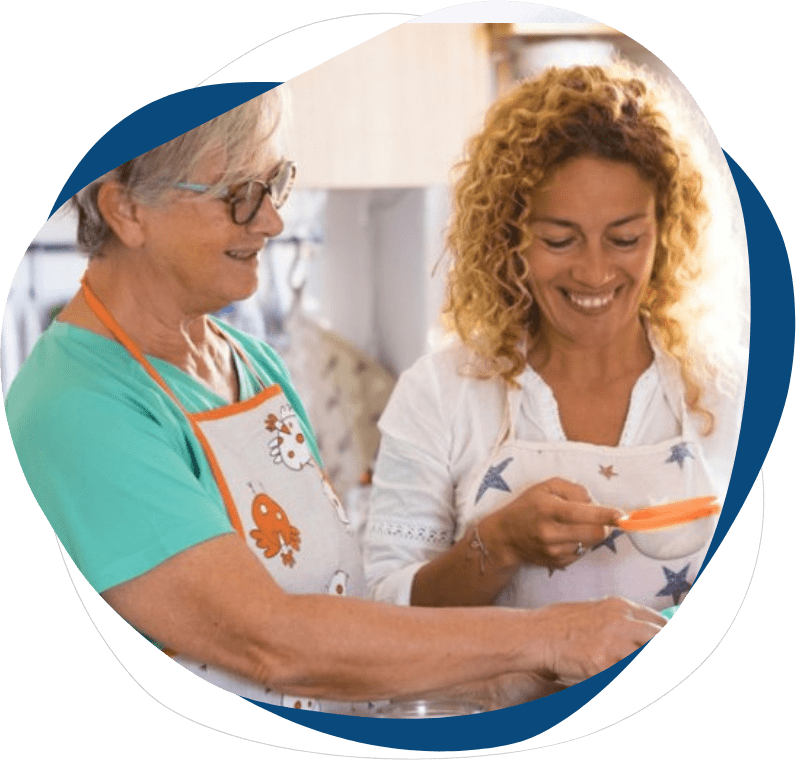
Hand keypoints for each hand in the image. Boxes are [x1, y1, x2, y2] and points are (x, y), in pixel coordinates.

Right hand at [483, 477, 621, 570]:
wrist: (505, 537)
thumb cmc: (527, 506)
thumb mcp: (546, 487)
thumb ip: (574, 489)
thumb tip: (596, 503)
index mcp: (549, 509)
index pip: (584, 513)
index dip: (607, 514)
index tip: (623, 515)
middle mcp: (551, 533)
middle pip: (596, 533)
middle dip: (603, 524)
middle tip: (596, 517)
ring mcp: (554, 551)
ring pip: (591, 544)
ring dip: (590, 533)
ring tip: (573, 525)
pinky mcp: (558, 564)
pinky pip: (582, 553)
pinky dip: (580, 543)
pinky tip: (565, 536)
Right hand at [535, 597, 666, 684]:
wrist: (537, 634)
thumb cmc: (561, 624)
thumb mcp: (595, 612)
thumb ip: (620, 621)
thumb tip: (642, 635)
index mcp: (620, 607)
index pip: (661, 623)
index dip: (668, 636)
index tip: (667, 643)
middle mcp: (621, 622)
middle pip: (661, 638)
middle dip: (667, 654)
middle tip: (674, 668)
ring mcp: (614, 644)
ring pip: (647, 656)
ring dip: (645, 662)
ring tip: (633, 664)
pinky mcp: (603, 664)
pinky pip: (627, 672)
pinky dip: (626, 672)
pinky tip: (616, 674)